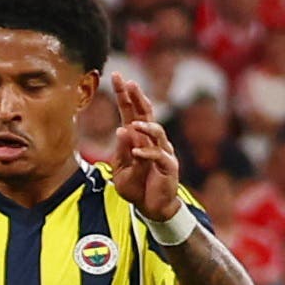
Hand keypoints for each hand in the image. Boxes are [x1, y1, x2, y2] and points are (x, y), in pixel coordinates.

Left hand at [107, 75, 181, 219]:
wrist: (151, 208)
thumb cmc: (137, 186)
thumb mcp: (122, 170)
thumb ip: (122, 152)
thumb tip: (121, 131)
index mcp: (137, 139)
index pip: (130, 111)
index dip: (124, 94)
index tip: (115, 76)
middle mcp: (151, 140)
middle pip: (145, 113)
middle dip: (137, 97)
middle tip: (129, 82)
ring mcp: (162, 151)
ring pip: (156, 132)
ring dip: (145, 127)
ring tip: (133, 124)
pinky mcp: (168, 166)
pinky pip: (158, 156)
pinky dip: (146, 153)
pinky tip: (136, 151)